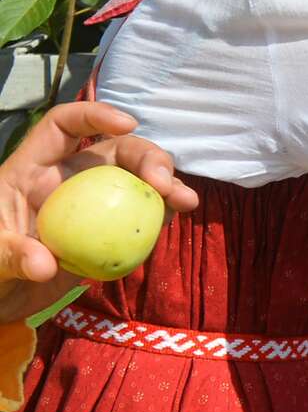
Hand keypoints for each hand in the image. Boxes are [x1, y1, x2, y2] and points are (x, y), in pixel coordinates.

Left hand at [0, 102, 198, 323]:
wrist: (4, 296)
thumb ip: (12, 255)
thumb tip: (45, 265)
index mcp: (33, 170)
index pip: (63, 126)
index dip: (93, 115)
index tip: (127, 124)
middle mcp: (69, 180)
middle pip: (115, 151)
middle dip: (147, 156)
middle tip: (163, 180)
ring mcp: (94, 205)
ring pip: (137, 179)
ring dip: (166, 184)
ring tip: (185, 200)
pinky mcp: (110, 231)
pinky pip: (142, 215)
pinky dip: (163, 213)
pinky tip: (177, 216)